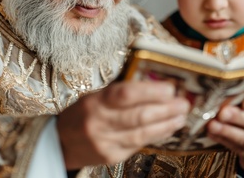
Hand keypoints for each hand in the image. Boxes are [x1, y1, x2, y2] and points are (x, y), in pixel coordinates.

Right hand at [57, 80, 189, 169]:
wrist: (60, 142)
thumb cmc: (83, 113)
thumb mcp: (96, 96)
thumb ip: (121, 93)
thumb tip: (155, 86)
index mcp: (95, 102)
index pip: (126, 94)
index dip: (151, 92)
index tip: (170, 88)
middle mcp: (99, 122)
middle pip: (138, 116)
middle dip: (165, 109)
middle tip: (184, 104)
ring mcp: (105, 142)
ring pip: (141, 133)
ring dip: (165, 124)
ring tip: (180, 117)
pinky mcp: (111, 157)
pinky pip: (137, 145)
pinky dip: (155, 136)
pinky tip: (166, 129)